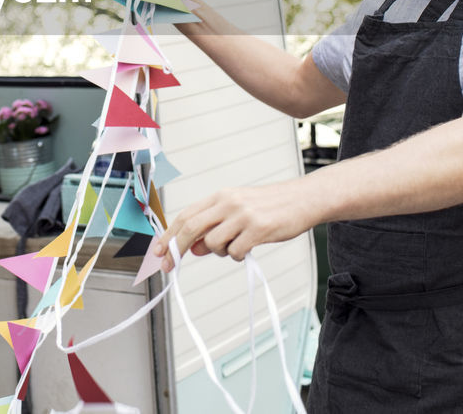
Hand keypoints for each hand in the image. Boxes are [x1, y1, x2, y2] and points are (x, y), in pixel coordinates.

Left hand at [153, 179, 313, 271]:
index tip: (158, 252)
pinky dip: (237, 256)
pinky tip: (249, 248)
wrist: (303, 199)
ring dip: (219, 253)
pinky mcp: (258, 229)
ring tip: (236, 246)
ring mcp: (243, 215)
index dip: (169, 235)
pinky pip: (235, 252)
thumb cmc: (270, 207)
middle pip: (191, 227)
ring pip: (212, 243)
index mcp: (221, 196)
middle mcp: (228, 202)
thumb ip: (214, 228)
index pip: (186, 215)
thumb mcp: (238, 212)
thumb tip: (192, 248)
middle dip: (176, 248)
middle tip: (170, 265)